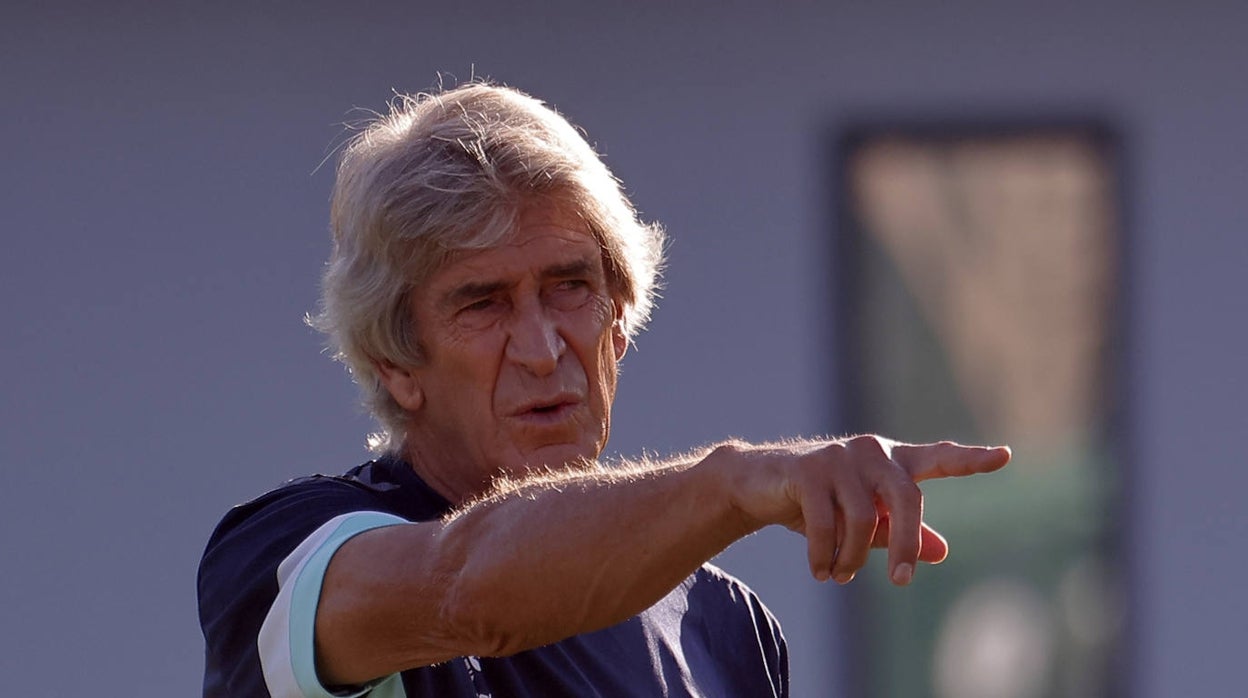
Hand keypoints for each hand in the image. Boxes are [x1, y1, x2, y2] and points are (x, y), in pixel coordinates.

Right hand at [716, 435, 1010, 585]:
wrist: (757, 486)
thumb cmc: (819, 504)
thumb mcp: (863, 522)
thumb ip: (901, 533)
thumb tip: (942, 551)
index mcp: (891, 462)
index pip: (938, 458)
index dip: (971, 459)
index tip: (1005, 456)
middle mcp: (872, 451)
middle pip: (907, 499)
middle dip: (906, 546)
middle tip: (900, 582)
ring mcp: (839, 456)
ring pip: (863, 520)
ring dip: (851, 558)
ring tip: (838, 576)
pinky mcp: (808, 468)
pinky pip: (827, 524)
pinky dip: (825, 556)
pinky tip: (820, 571)